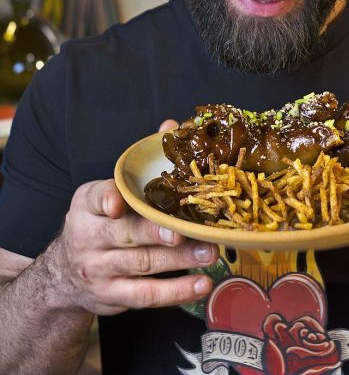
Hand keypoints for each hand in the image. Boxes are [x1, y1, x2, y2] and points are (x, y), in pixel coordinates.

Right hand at [45, 118, 218, 315]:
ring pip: (142, 265)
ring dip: (179, 260)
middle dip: (155, 232)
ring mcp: (100, 270)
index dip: (107, 199)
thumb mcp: (107, 191)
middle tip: (184, 230)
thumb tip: (172, 125)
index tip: (118, 202)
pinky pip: (147, 296)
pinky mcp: (114, 296)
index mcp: (87, 206)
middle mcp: (89, 238)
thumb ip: (140, 164)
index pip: (95, 198)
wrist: (64, 274)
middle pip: (125, 235)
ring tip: (210, 252)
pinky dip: (176, 292)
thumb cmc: (100, 222)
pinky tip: (202, 284)